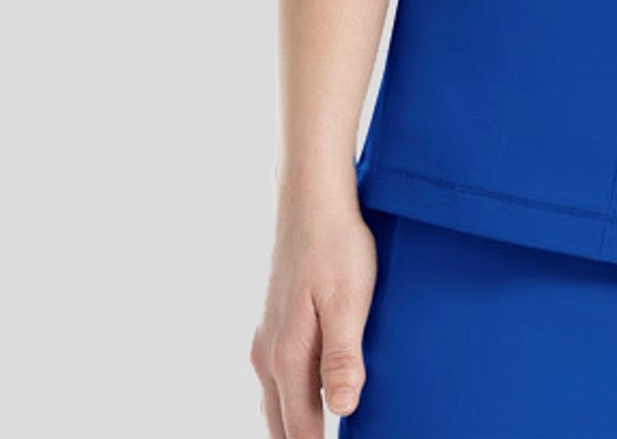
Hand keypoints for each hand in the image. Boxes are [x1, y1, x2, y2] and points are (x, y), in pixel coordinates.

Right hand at [249, 184, 377, 434]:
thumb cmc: (337, 248)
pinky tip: (313, 396)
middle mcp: (268, 355)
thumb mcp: (349, 302)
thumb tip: (342, 410)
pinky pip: (278, 379)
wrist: (311, 202)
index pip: (299, 429)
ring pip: (277, 401)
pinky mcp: (274, 324)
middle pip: (281, 423)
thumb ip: (342, 357)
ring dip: (295, 424)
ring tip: (319, 433)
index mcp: (287, 356)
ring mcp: (267, 339)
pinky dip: (292, 399)